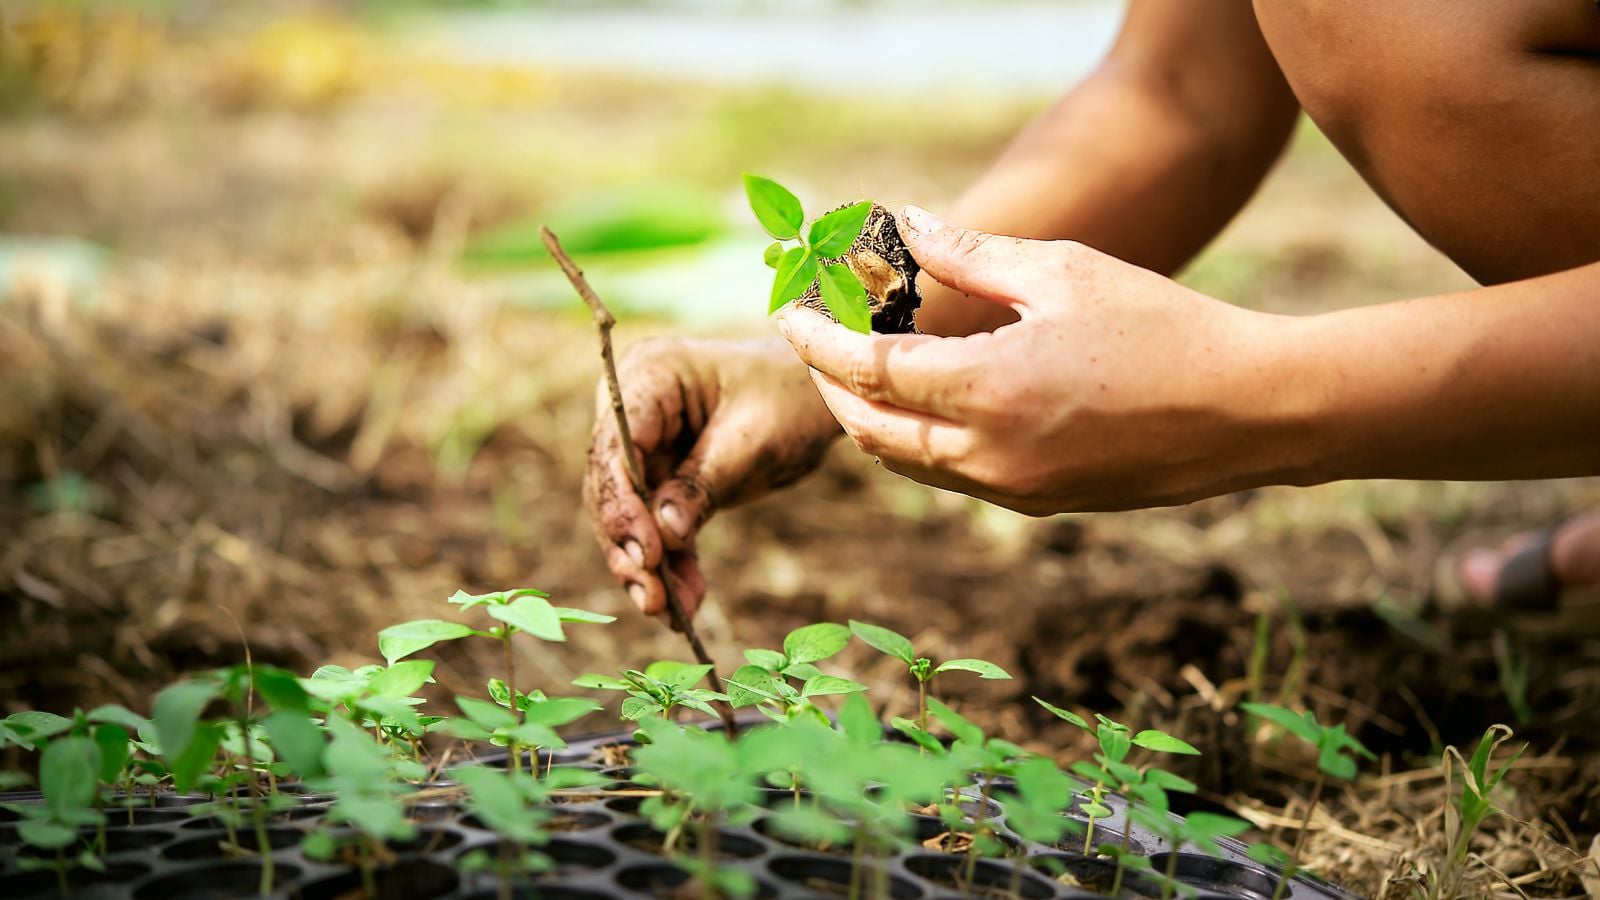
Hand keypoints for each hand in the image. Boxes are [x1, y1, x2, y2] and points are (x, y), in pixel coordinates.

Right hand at [584, 338, 840, 618]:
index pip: (616, 446)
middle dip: (630, 546)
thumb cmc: (788, 399)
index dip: (622, 504)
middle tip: (651, 598)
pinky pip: (657, 526)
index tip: (646, 552)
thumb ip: (703, 485)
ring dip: (648, 567)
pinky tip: (684, 607)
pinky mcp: (663, 477)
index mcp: (648, 376)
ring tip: (668, 612)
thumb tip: (664, 536)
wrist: (816, 393)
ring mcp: (645, 445)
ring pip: (629, 515)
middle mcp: (634, 409)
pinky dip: (672, 565)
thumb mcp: (751, 442)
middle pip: (612, 486)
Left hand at [776, 207, 1299, 513]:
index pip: (870, 371)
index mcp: (990, 391)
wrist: (1249, 410)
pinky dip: (920, 439)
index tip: (788, 311)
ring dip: (872, 416)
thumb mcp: (1064, 272)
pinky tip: (928, 399)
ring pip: (908, 461)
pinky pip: (952, 475)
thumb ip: (971, 254)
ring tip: (863, 366)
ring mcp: (1013, 490)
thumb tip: (904, 223)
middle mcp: (990, 455)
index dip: (820, 340)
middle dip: (832, 385)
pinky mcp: (1039, 503)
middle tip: (817, 340)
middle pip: (872, 430)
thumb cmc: (1164, 327)